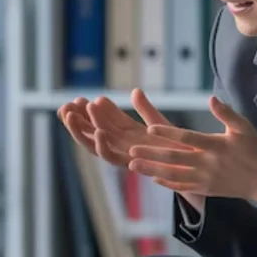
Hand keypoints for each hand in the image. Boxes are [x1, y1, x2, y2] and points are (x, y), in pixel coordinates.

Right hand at [57, 89, 189, 166]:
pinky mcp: (131, 164)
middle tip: (64, 107)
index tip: (76, 99)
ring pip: (95, 144)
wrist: (192, 166)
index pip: (101, 121)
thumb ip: (145, 109)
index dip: (87, 112)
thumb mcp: (159, 124)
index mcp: (126, 134)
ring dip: (82, 130)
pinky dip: (103, 146)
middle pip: (91, 133)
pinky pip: (112, 157)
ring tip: (71, 115)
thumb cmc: (176, 147)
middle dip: (76, 121)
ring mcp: (124, 155)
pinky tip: (98, 132)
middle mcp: (121, 146)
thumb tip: (134, 91)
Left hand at [128, 96, 256, 208]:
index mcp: (216, 146)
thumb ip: (226, 113)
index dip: (167, 134)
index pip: (187, 138)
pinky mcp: (206, 189)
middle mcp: (208, 163)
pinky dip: (167, 183)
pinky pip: (183, 187)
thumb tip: (211, 99)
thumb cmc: (255, 150)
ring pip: (174, 174)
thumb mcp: (243, 127)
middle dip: (151, 153)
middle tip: (131, 149)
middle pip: (174, 158)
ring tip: (133, 164)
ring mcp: (206, 179)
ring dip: (152, 169)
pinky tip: (153, 177)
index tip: (150, 128)